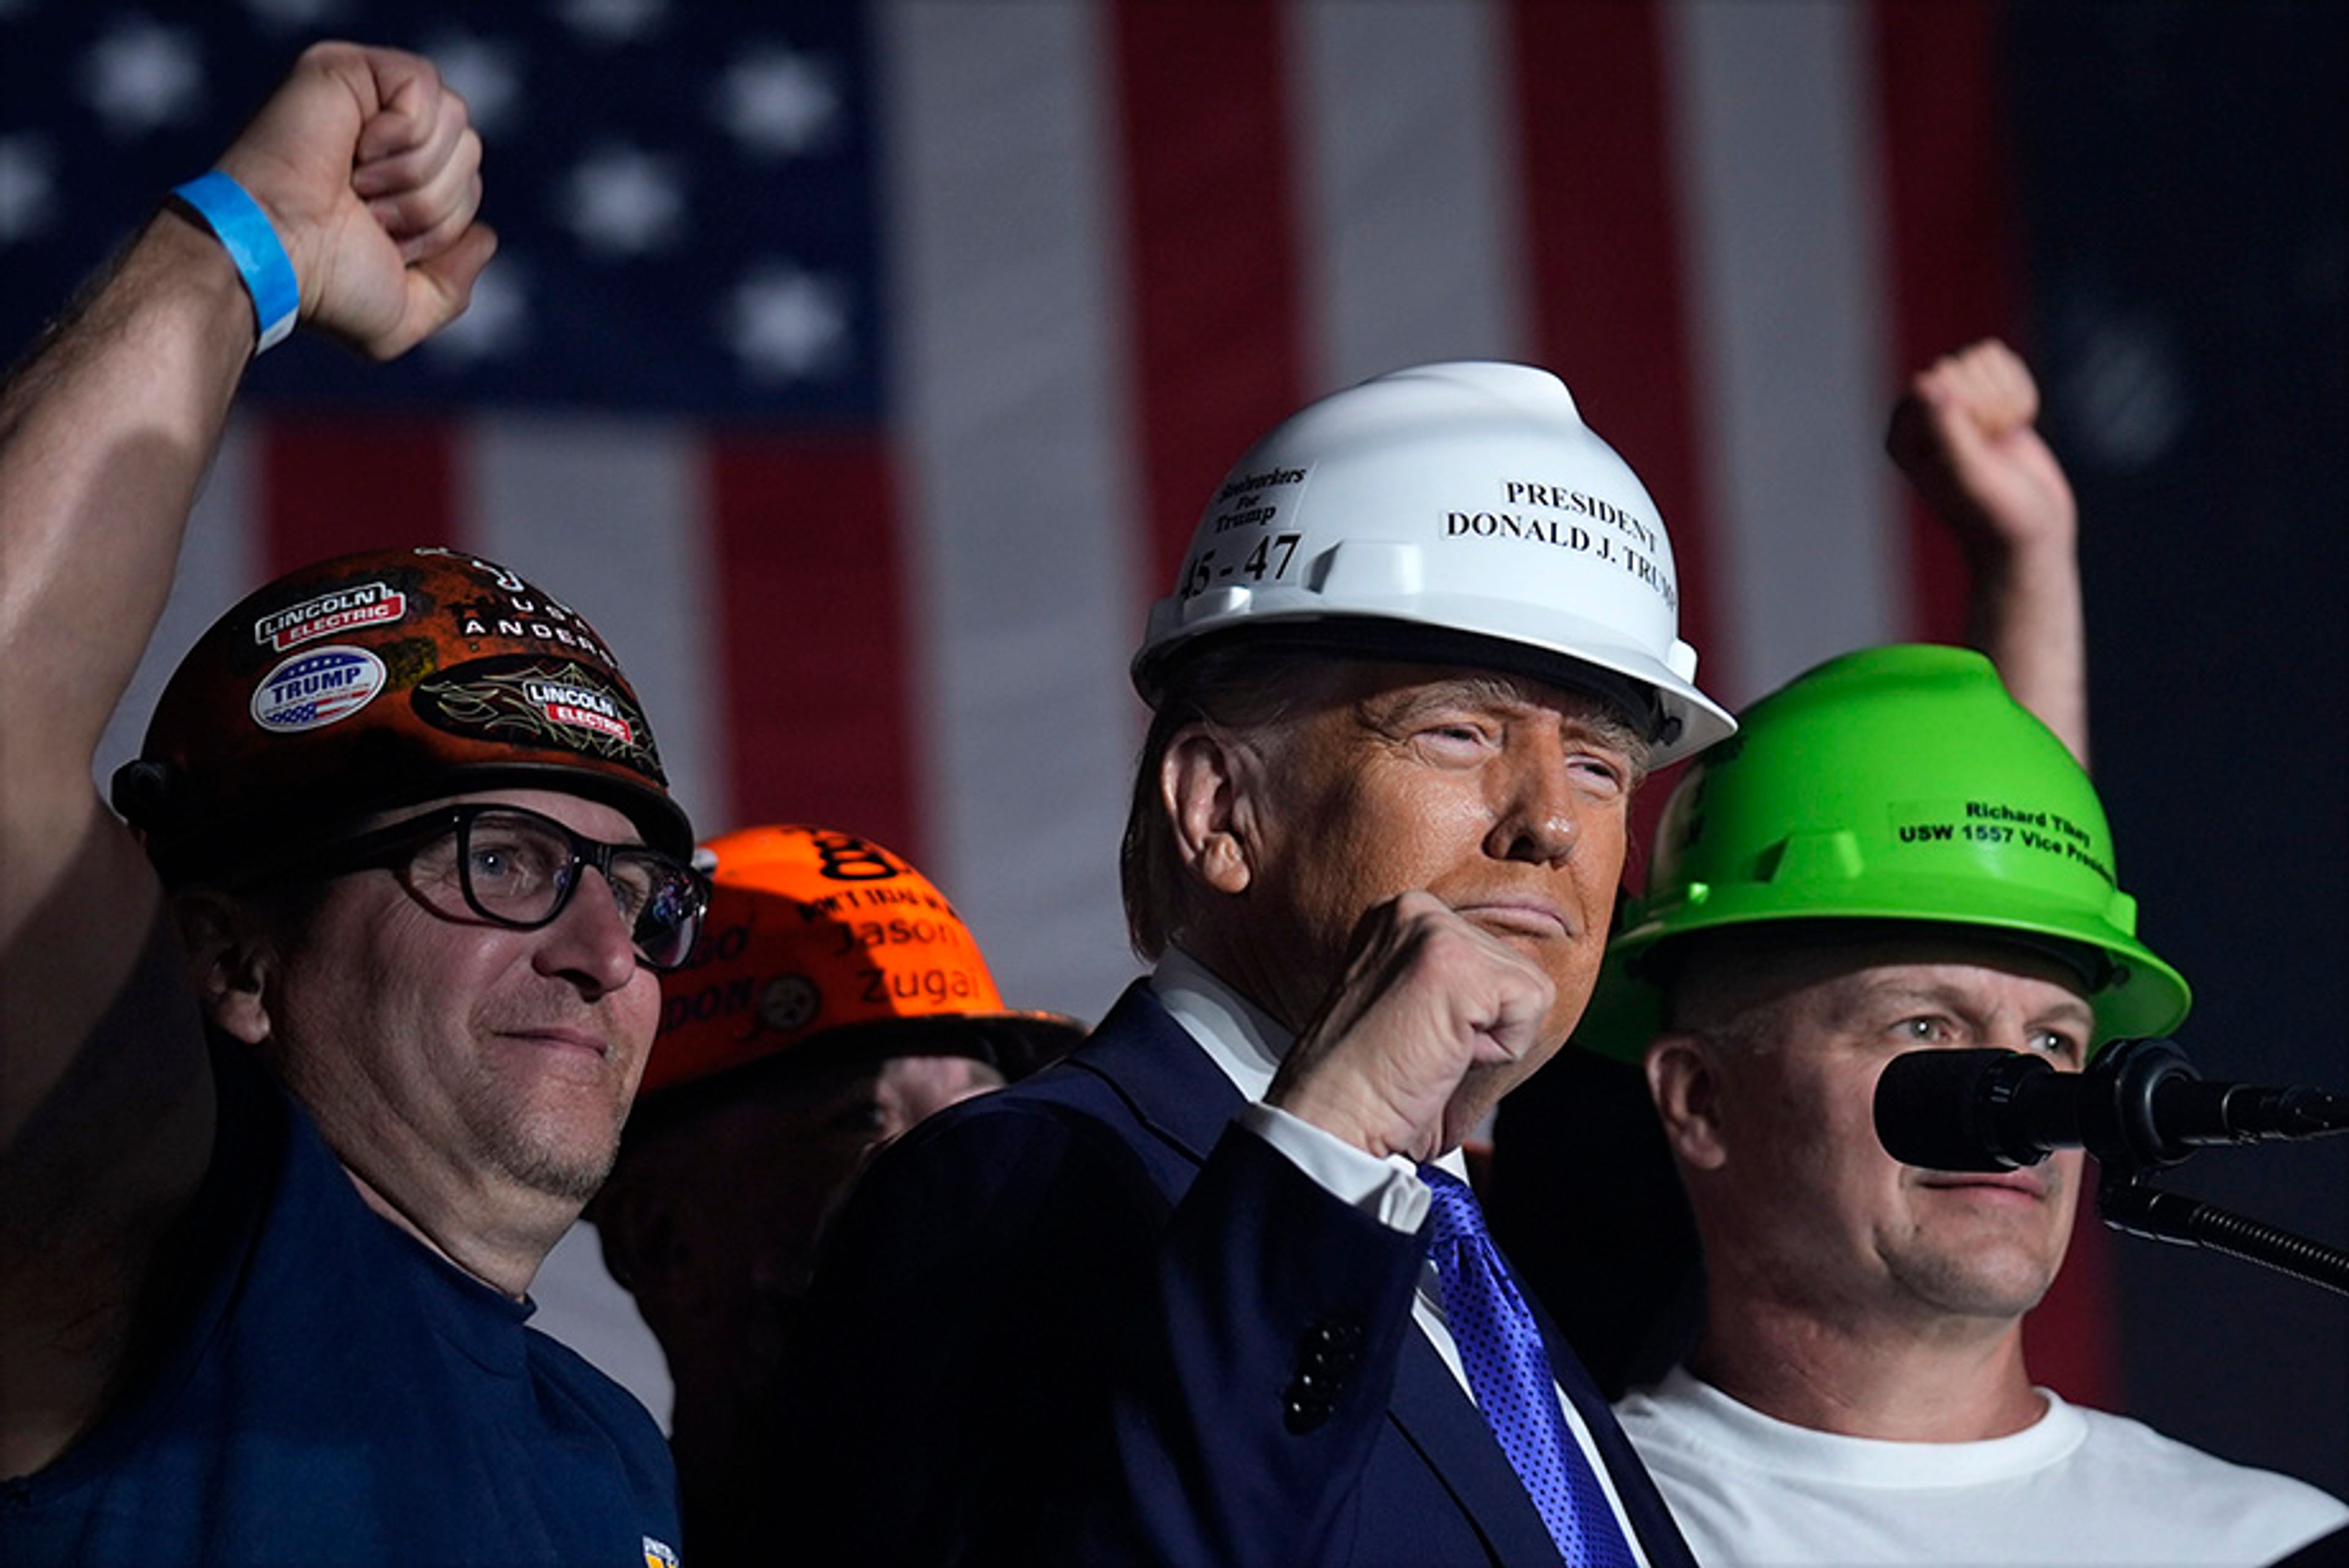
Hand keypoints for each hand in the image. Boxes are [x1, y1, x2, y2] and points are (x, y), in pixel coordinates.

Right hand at [211, 41, 494, 359]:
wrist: (274, 255)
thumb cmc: (325, 286)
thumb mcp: (402, 314)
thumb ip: (454, 289)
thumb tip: (484, 237)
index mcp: (396, 182)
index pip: (469, 186)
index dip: (443, 225)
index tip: (384, 240)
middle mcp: (382, 135)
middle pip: (470, 150)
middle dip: (432, 202)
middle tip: (368, 213)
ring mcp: (364, 97)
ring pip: (455, 121)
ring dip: (414, 174)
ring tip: (357, 186)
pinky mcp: (347, 68)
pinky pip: (424, 89)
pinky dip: (401, 134)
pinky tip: (355, 151)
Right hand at [1265, 892, 1553, 1161]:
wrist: (1330, 1117)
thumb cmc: (1367, 1081)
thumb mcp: (1412, 1003)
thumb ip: (1457, 976)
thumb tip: (1521, 977)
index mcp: (1399, 915)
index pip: (1491, 956)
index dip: (1472, 1014)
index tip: (1418, 1035)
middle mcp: (1414, 910)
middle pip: (1514, 968)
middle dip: (1484, 1023)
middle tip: (1424, 1047)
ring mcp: (1436, 931)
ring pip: (1528, 988)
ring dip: (1491, 1039)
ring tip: (1430, 1049)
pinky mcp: (1460, 964)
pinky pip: (1532, 1006)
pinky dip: (1500, 1050)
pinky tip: (1443, 1053)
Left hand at [1886, 338, 2074, 565]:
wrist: (2033, 532)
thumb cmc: (1997, 514)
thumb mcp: (1971, 476)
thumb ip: (1947, 431)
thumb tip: (1925, 382)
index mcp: (1902, 434)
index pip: (1937, 381)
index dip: (1970, 410)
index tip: (1978, 450)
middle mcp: (1921, 416)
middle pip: (1961, 365)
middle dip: (1990, 404)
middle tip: (1993, 449)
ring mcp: (1953, 404)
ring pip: (1984, 360)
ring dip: (2007, 399)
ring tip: (2002, 441)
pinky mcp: (1985, 398)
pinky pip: (2005, 364)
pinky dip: (2021, 394)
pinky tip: (2015, 428)